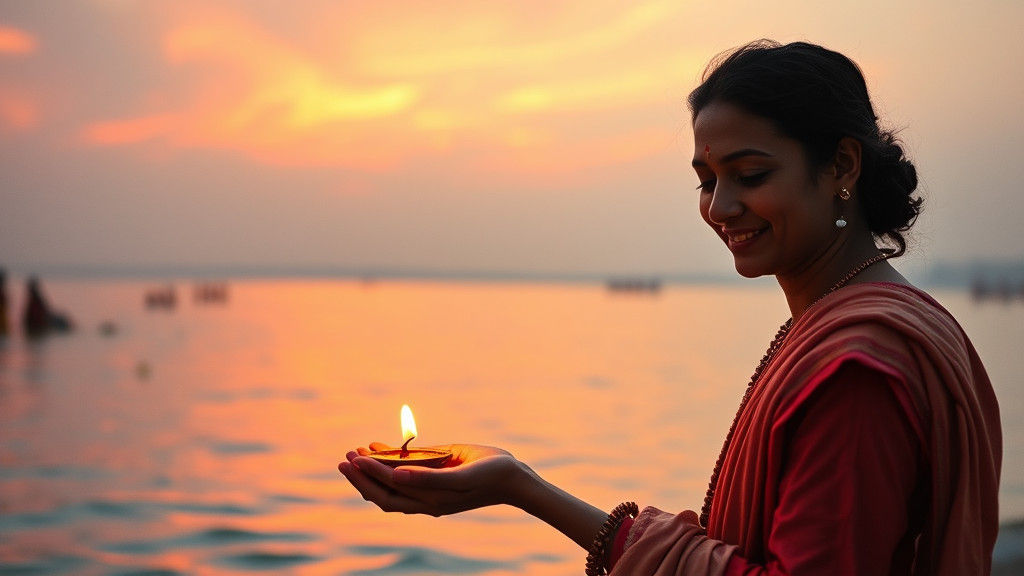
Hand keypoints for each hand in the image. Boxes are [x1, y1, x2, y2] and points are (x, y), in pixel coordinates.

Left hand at [338, 442, 526, 516]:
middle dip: (362, 475)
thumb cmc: (492, 476)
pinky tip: (379, 445)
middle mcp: (425, 497)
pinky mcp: (436, 475)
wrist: (514, 478)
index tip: (354, 458)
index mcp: (430, 501)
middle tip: (344, 456)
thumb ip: (428, 477)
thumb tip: (395, 476)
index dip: (369, 476)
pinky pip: (407, 469)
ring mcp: (429, 487)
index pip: (390, 490)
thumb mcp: (462, 476)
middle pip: (383, 491)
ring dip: (372, 467)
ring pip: (392, 481)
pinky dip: (390, 459)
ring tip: (355, 450)